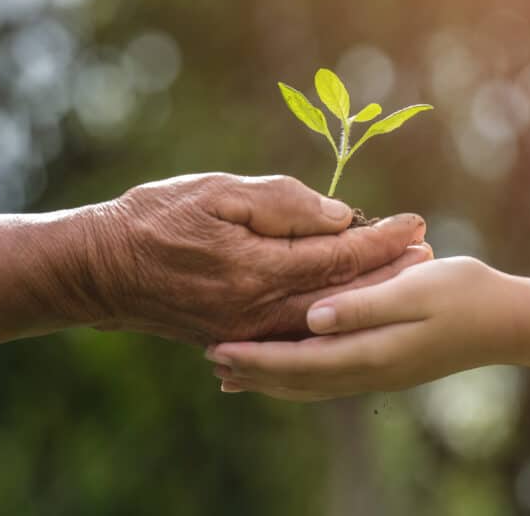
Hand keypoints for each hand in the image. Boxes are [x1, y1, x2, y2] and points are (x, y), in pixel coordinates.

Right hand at [73, 173, 427, 344]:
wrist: (101, 270)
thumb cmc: (155, 218)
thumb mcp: (216, 193)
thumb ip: (280, 204)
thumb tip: (338, 215)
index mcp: (259, 269)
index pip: (339, 255)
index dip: (382, 239)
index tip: (416, 223)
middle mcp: (260, 310)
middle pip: (343, 295)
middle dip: (389, 274)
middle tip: (428, 256)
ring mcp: (249, 330)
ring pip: (325, 317)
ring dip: (368, 297)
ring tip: (403, 279)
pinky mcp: (237, 336)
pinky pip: (298, 331)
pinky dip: (332, 317)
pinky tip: (351, 307)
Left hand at [206, 256, 507, 399]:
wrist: (508, 321)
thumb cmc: (464, 295)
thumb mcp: (415, 290)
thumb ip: (363, 305)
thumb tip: (313, 318)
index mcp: (373, 352)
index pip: (300, 361)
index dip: (257, 357)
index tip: (217, 348)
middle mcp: (372, 371)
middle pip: (299, 380)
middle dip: (255, 371)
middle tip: (211, 359)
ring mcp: (381, 373)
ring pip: (313, 384)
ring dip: (273, 377)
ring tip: (237, 370)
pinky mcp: (390, 366)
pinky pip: (332, 378)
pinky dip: (301, 376)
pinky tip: (292, 366)